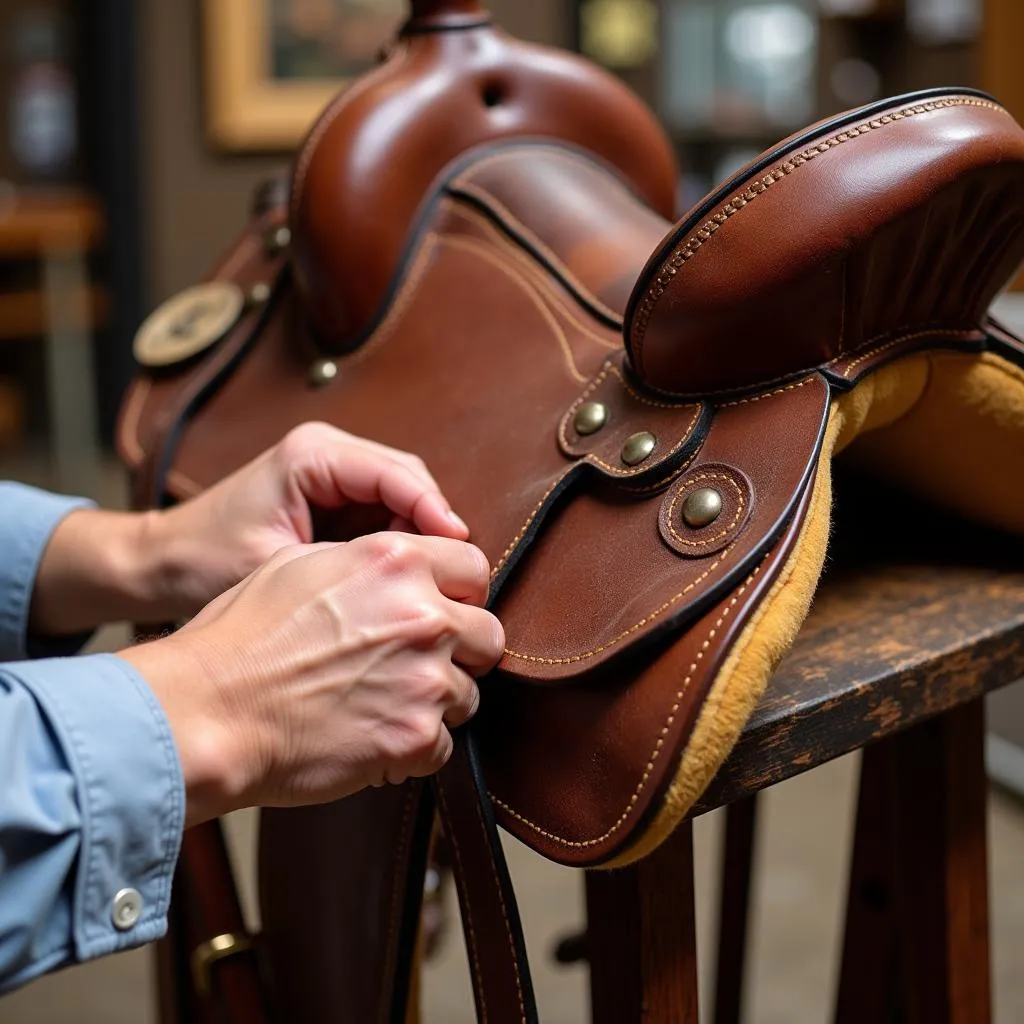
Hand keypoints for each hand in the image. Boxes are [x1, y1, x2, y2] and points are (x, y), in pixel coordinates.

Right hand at [119, 532, 503, 824]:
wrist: (208, 711)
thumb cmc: (240, 638)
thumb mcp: (299, 564)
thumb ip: (366, 560)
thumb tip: (399, 569)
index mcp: (397, 561)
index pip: (474, 565)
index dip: (460, 591)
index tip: (444, 609)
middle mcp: (423, 615)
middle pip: (487, 633)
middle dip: (461, 650)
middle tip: (421, 664)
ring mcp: (426, 678)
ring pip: (468, 693)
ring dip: (435, 702)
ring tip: (383, 705)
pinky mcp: (416, 736)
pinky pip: (443, 745)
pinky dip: (414, 747)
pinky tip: (373, 738)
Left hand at [146, 421, 469, 619]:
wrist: (163, 563)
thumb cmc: (205, 562)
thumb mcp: (276, 566)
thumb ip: (344, 565)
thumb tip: (408, 577)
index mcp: (312, 454)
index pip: (396, 472)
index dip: (433, 510)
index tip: (458, 546)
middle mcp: (327, 451)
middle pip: (409, 478)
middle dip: (433, 522)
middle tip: (452, 571)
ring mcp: (332, 471)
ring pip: (404, 494)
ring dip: (420, 533)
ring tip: (430, 577)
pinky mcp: (333, 494)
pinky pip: (386, 510)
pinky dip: (401, 539)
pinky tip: (403, 574)